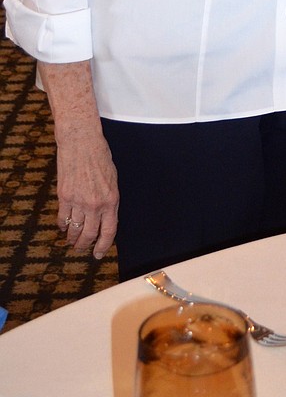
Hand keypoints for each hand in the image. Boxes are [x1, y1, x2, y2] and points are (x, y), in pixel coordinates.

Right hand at [56, 128, 118, 259]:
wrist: (82, 142)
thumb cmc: (100, 157)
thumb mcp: (113, 179)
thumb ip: (109, 199)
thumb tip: (105, 217)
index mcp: (111, 200)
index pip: (109, 231)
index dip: (103, 246)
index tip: (98, 254)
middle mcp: (95, 204)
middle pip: (89, 234)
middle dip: (85, 245)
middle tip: (81, 249)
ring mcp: (78, 201)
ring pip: (74, 229)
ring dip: (72, 238)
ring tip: (71, 241)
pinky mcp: (64, 196)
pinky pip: (63, 218)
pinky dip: (62, 225)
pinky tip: (63, 227)